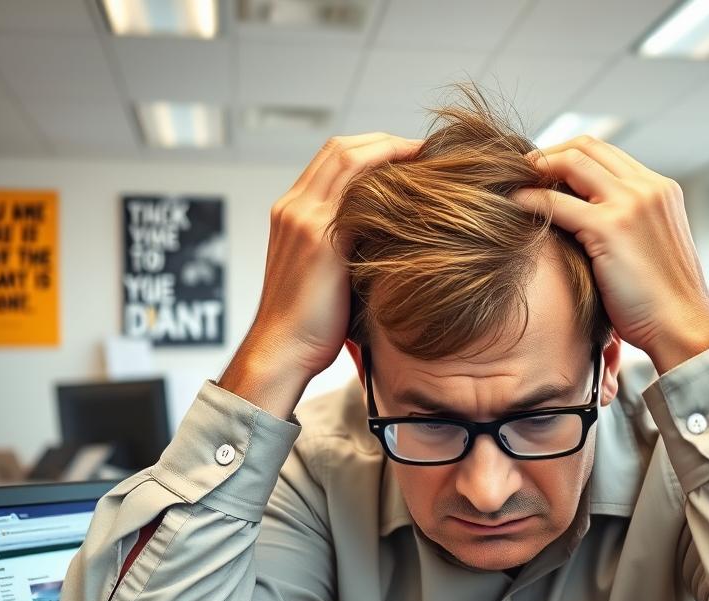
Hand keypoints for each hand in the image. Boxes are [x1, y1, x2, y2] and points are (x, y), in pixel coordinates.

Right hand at [220, 133, 422, 417]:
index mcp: (291, 213)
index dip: (370, 149)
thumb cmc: (307, 326)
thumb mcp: (321, 275)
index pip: (331, 159)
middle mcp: (293, 208)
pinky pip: (357, 193)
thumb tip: (382, 246)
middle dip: (385, 141)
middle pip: (340, 147)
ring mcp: (304, 220)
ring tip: (426, 159)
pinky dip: (387, 183)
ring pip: (348, 159)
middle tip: (424, 149)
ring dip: (390, 151)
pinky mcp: (320, 241)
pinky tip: (416, 190)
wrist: (282, 351)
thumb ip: (342, 249)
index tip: (406, 157)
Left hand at [513, 136, 708, 373]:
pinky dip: (532, 198)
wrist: (683, 326)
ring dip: (538, 168)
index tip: (543, 172)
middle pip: (588, 147)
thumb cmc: (662, 303)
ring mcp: (632, 204)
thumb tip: (587, 227)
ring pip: (573, 162)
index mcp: (660, 190)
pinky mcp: (612, 227)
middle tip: (521, 172)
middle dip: (549, 154)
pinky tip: (514, 204)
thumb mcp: (649, 249)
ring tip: (513, 182)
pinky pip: (559, 202)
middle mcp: (648, 188)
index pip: (607, 153)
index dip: (570, 156)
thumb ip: (626, 227)